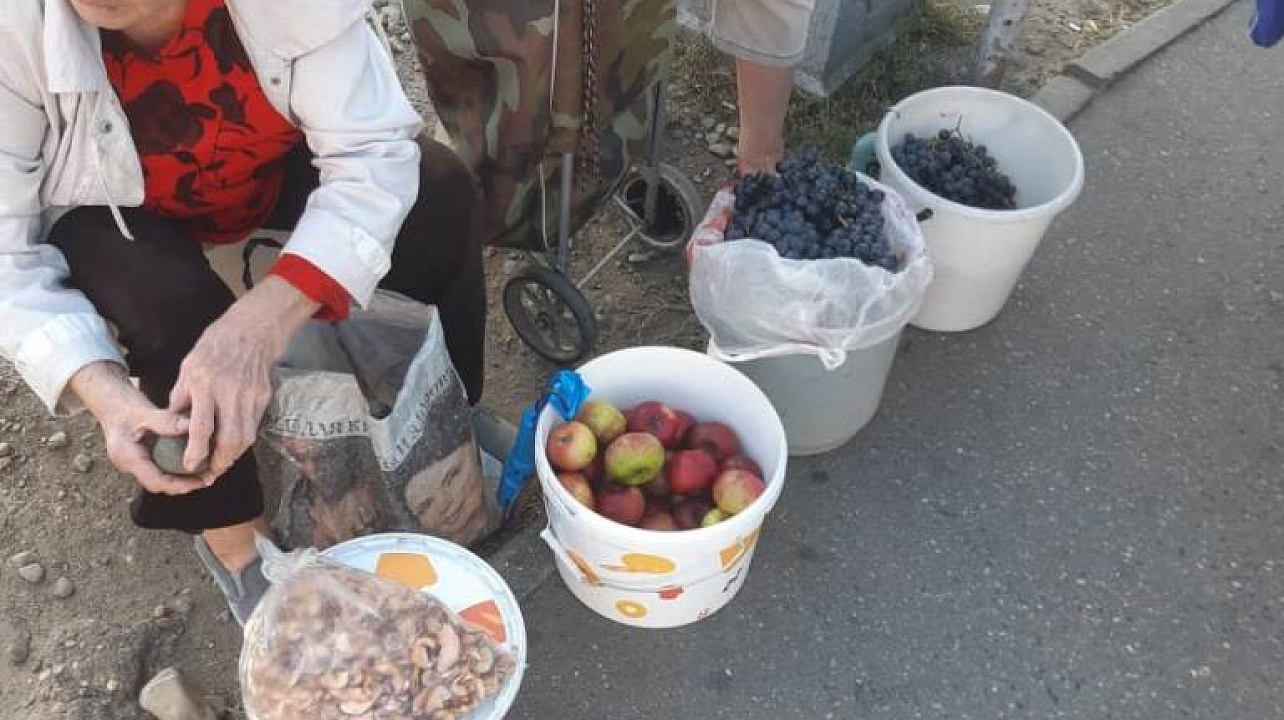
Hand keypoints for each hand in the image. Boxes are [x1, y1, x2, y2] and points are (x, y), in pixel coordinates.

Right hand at [67, 362, 204, 494]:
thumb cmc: (124, 405)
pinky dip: (177, 469)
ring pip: (160, 479)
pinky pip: (161, 469)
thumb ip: (166, 421)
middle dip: (184, 485)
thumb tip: (191, 426)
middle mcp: (129, 465)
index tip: (200, 480)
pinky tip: (195, 461)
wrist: (110, 402)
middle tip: (208, 478)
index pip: (155, 481)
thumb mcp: (144, 411)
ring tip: (205, 472)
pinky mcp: (142, 458)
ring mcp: (134, 463)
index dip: (180, 485)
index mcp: (127, 457)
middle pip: (159, 484)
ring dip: (182, 479)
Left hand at [169, 277, 320, 481]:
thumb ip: (182, 397)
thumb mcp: (188, 368)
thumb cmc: (214, 348)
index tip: (190, 467)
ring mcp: (250, 395)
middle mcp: (229, 392)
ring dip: (233, 455)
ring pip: (245, 437)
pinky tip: (234, 445)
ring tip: (221, 464)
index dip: (196, 451)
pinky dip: (243, 440)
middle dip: (220, 462)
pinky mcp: (264, 397)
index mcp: (204, 383)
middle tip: (210, 474)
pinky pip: (254, 426)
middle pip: (229, 438)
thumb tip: (174, 425)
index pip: (201, 426)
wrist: (251, 332)